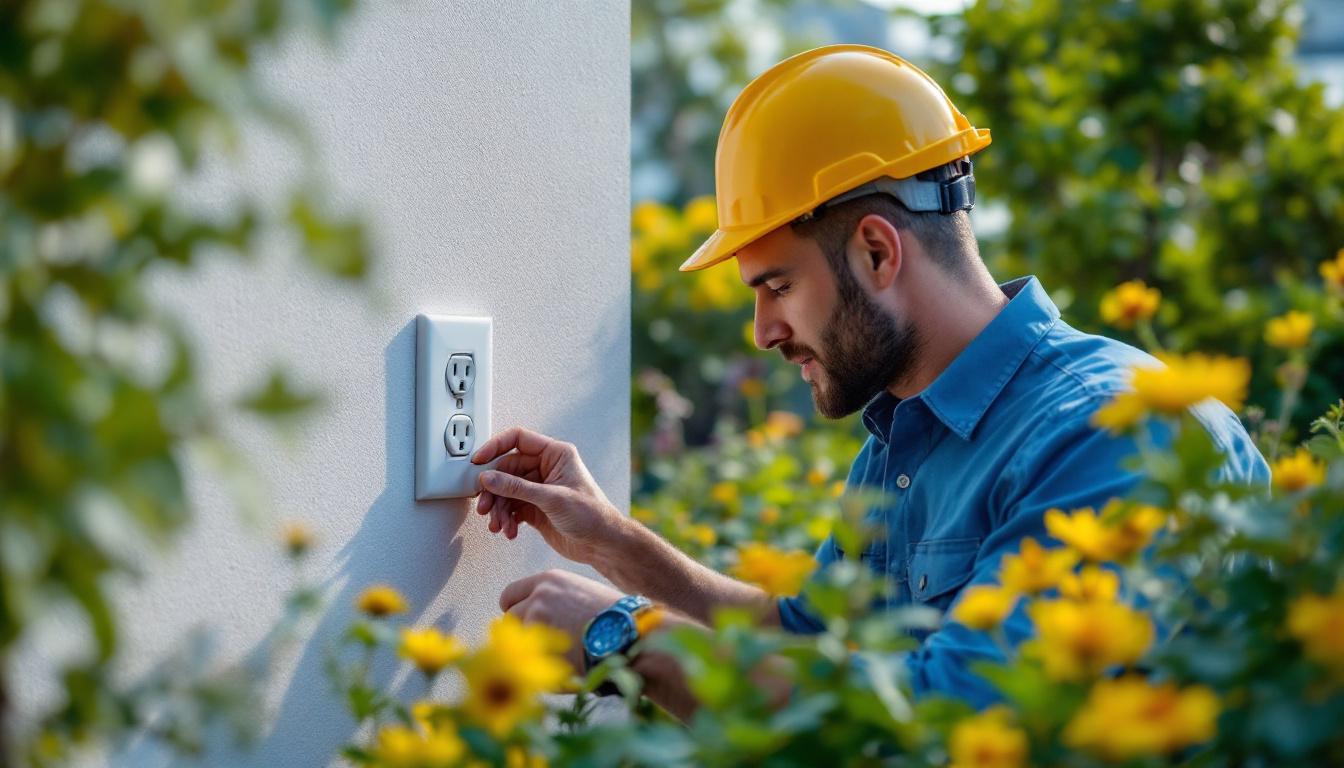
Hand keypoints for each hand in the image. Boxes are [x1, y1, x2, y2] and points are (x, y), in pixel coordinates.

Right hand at [472, 426, 627, 565]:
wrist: (603, 544)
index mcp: (555, 454)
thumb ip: (517, 488)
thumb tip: (488, 478)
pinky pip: (511, 508)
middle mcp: (545, 468)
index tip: (478, 461)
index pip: (518, 440)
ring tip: (498, 525)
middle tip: (485, 506)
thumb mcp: (552, 498)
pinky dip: (506, 519)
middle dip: (494, 489)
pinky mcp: (535, 508)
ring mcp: (539, 489)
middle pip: (506, 470)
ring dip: (499, 509)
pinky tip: (509, 530)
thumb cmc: (592, 515)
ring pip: (506, 491)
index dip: (495, 447)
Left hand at [499, 569, 622, 672]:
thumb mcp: (583, 595)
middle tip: (542, 648)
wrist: (630, 633)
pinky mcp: (541, 646)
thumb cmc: (614, 618)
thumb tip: (536, 617)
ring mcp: (537, 621)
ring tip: (559, 659)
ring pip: (518, 643)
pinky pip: (531, 663)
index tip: (525, 624)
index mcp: (549, 580)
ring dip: (532, 652)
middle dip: (522, 634)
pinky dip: (543, 670)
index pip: (511, 594)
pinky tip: (566, 670)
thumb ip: (556, 602)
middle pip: (510, 618)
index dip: (517, 611)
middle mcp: (539, 596)